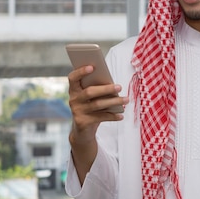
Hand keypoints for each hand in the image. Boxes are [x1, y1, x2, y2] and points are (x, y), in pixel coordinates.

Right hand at [67, 65, 127, 182]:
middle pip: (89, 92)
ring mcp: (77, 111)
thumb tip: (113, 84)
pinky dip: (113, 115)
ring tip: (126, 99)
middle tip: (120, 86)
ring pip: (98, 104)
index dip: (81, 72)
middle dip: (106, 89)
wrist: (82, 131)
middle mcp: (73, 100)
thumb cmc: (90, 108)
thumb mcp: (91, 98)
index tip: (92, 67)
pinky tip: (121, 115)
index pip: (73, 78)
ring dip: (114, 101)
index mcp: (74, 90)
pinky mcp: (82, 122)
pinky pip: (100, 117)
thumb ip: (97, 89)